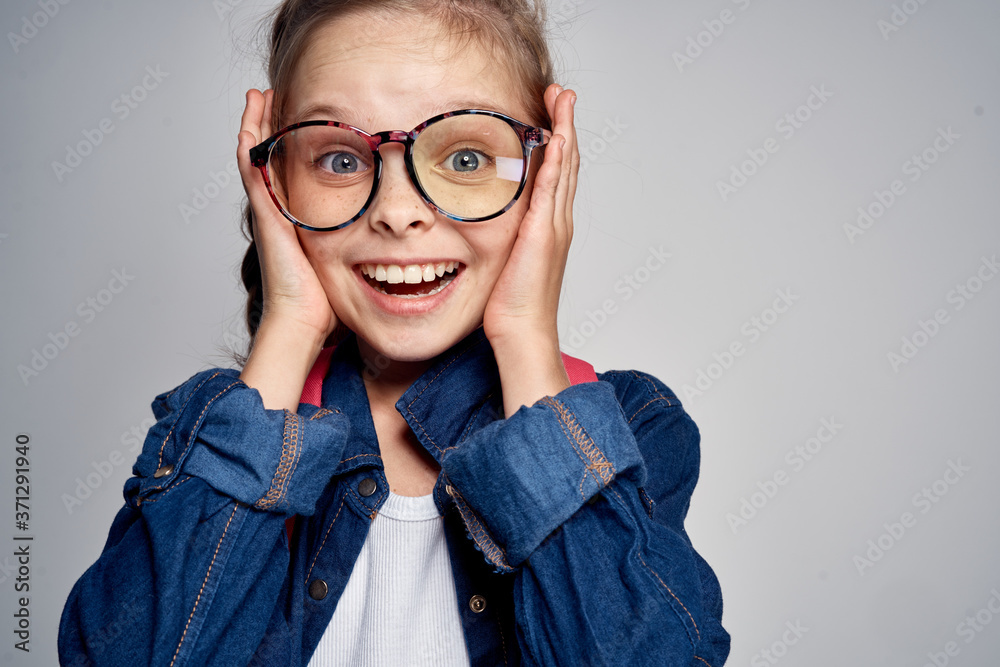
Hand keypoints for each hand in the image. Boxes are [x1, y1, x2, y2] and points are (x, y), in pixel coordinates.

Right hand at [236, 89, 337, 343]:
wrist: (305, 319)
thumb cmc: (326, 302)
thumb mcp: (348, 263)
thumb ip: (361, 248)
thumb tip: (396, 244)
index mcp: (298, 220)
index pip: (294, 174)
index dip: (297, 147)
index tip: (306, 123)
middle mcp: (280, 212)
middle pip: (273, 159)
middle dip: (275, 128)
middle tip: (276, 97)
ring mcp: (270, 211)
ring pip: (259, 157)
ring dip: (259, 124)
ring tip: (261, 94)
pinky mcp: (266, 213)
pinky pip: (253, 167)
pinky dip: (251, 138)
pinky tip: (254, 114)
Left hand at [483, 84, 578, 413]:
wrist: (521, 332)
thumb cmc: (510, 306)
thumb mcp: (503, 263)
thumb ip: (499, 240)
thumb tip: (479, 227)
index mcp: (548, 227)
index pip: (555, 175)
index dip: (556, 143)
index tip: (551, 115)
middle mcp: (557, 221)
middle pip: (566, 163)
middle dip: (565, 125)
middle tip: (562, 94)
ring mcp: (555, 224)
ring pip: (564, 167)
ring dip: (565, 130)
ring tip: (563, 100)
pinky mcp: (545, 232)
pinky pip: (553, 187)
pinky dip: (557, 159)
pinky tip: (556, 135)